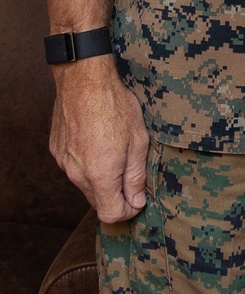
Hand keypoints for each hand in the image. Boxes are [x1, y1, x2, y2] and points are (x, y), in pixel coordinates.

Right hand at [49, 55, 149, 222]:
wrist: (84, 80)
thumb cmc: (114, 106)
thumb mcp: (138, 141)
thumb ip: (136, 176)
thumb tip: (136, 201)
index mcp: (100, 175)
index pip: (111, 214)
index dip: (128, 210)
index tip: (137, 198)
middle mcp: (77, 174)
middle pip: (97, 201)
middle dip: (115, 194)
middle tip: (130, 170)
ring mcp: (64, 162)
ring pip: (85, 184)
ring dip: (101, 177)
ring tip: (114, 149)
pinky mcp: (57, 150)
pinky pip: (74, 167)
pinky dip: (86, 162)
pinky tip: (97, 140)